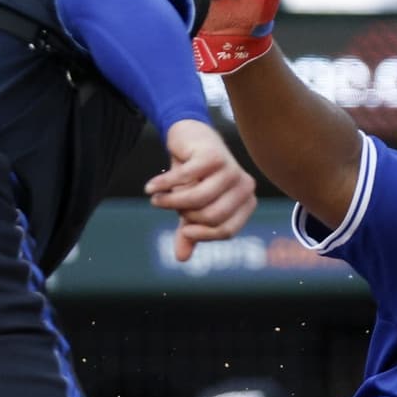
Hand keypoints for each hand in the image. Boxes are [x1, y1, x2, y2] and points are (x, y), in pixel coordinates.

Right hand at [145, 118, 256, 260]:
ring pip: (198, 199)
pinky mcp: (213, 155)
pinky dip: (163, 184)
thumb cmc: (195, 177)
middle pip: (212, 216)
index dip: (203, 234)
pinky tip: (150, 187)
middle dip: (185, 214)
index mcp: (246, 202)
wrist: (189, 137)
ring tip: (156, 198)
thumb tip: (182, 258)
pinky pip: (184, 179)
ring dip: (171, 201)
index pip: (226, 231)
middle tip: (169, 205)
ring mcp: (231, 169)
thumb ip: (189, 232)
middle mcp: (245, 185)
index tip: (184, 230)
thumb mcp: (192, 208)